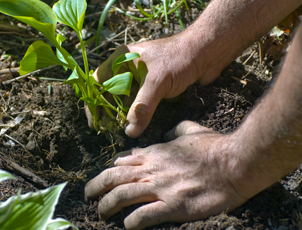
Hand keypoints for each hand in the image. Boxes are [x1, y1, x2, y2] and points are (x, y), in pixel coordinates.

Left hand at [85, 121, 250, 229]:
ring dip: (107, 205)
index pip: (122, 161)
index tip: (104, 179)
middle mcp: (152, 170)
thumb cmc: (214, 147)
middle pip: (114, 177)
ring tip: (100, 212)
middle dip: (97, 186)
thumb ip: (175, 129)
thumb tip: (167, 132)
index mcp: (155, 153)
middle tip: (88, 195)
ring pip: (122, 196)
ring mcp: (160, 188)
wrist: (234, 163)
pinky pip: (144, 215)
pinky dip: (132, 222)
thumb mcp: (191, 130)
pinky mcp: (172, 206)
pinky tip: (127, 226)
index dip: (109, 170)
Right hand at [87, 30, 221, 137]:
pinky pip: (139, 103)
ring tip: (123, 131)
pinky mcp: (152, 87)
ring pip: (125, 100)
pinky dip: (137, 114)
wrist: (207, 53)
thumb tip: (130, 131)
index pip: (98, 81)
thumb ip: (142, 107)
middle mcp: (127, 68)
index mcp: (121, 58)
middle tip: (110, 130)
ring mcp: (140, 78)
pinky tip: (136, 125)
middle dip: (109, 112)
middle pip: (110, 93)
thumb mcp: (157, 82)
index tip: (96, 121)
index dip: (94, 102)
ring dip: (124, 115)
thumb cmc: (180, 58)